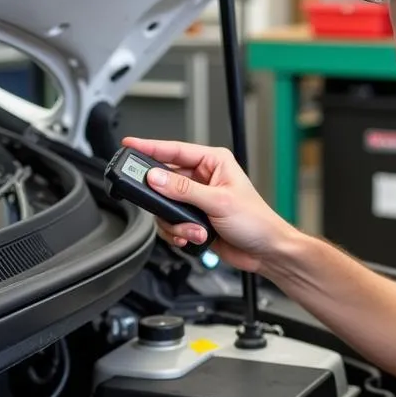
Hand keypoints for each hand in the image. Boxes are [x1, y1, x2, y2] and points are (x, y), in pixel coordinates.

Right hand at [121, 136, 295, 271]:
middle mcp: (204, 178)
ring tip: (194, 230)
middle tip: (162, 208)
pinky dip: (178, 233)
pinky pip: (171, 223)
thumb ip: (183, 190)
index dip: (150, 147)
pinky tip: (193, 237)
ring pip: (165, 206)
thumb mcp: (218, 202)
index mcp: (213, 163)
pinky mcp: (194, 219)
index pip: (175, 150)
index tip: (129, 144)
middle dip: (165, 201)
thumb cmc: (256, 222)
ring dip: (176, 223)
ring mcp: (197, 200)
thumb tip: (156, 178)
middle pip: (164, 181)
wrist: (266, 252)